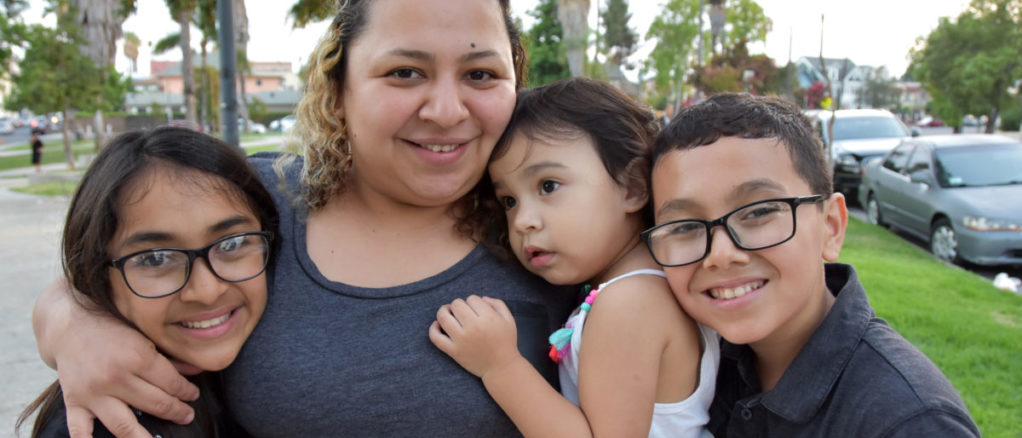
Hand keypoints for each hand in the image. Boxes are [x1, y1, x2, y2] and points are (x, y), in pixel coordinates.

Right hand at [36, 280, 199, 436]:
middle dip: (176, 411)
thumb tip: (198, 371)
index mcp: (137, 357)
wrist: (70, 326)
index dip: (186, 392)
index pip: (171, 383)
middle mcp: (115, 378)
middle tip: (187, 415)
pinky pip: (80, 431)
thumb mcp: (144, 336)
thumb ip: (170, 358)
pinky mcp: (74, 402)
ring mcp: (93, 393)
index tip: (193, 396)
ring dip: (146, 437)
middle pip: (155, 404)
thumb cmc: (112, 329)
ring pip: (124, 425)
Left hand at [429, 295, 520, 378]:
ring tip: (447, 313)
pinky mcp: (454, 351)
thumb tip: (482, 298)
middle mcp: (474, 327)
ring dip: (444, 311)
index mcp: (488, 318)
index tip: (477, 310)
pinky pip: (436, 337)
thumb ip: (497, 304)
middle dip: (459, 305)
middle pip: (456, 304)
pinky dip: (433, 329)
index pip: (471, 299)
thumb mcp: (509, 320)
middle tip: (463, 312)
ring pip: (443, 317)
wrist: (502, 367)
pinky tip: (437, 325)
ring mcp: (462, 340)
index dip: (474, 302)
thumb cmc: (506, 342)